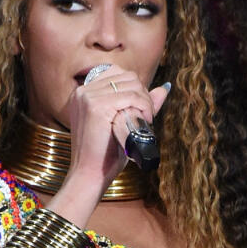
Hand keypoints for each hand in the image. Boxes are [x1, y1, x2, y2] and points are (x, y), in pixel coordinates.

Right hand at [66, 65, 168, 189]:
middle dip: (142, 94)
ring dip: (145, 101)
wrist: (90, 175)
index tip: (140, 107)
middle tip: (146, 116)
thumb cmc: (105, 153)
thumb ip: (140, 103)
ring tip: (145, 119)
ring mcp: (88, 97)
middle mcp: (82, 91)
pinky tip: (144, 119)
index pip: (116, 72)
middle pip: (126, 76)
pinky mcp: (96, 106)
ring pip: (131, 84)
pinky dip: (143, 106)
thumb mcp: (122, 122)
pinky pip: (130, 97)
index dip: (135, 87)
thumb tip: (164, 88)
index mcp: (83, 92)